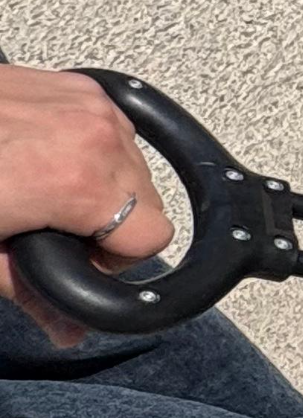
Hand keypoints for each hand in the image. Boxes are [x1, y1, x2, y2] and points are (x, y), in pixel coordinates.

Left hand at [0, 64, 174, 345]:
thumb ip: (34, 295)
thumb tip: (70, 331)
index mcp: (76, 182)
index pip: (152, 236)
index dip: (117, 259)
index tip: (78, 255)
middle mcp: (96, 136)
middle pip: (148, 200)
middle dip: (109, 220)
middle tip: (51, 226)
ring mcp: (89, 104)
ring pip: (134, 164)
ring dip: (103, 182)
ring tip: (43, 188)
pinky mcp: (78, 85)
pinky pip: (113, 129)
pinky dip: (91, 148)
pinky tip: (43, 156)